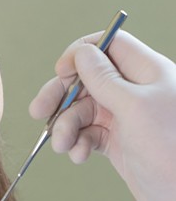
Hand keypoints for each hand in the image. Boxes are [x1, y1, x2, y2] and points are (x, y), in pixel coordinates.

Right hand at [29, 30, 175, 200]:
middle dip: (60, 96)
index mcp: (145, 73)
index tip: (60, 71)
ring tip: (63, 145)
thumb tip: (82, 54)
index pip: (108, 45)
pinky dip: (77, 143)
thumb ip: (105, 79)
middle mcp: (133, 91)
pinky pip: (86, 133)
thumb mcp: (135, 108)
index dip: (80, 54)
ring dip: (66, 127)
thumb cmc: (173, 150)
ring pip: (81, 110)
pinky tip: (79, 155)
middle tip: (38, 111)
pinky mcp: (117, 141)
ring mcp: (124, 116)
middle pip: (86, 80)